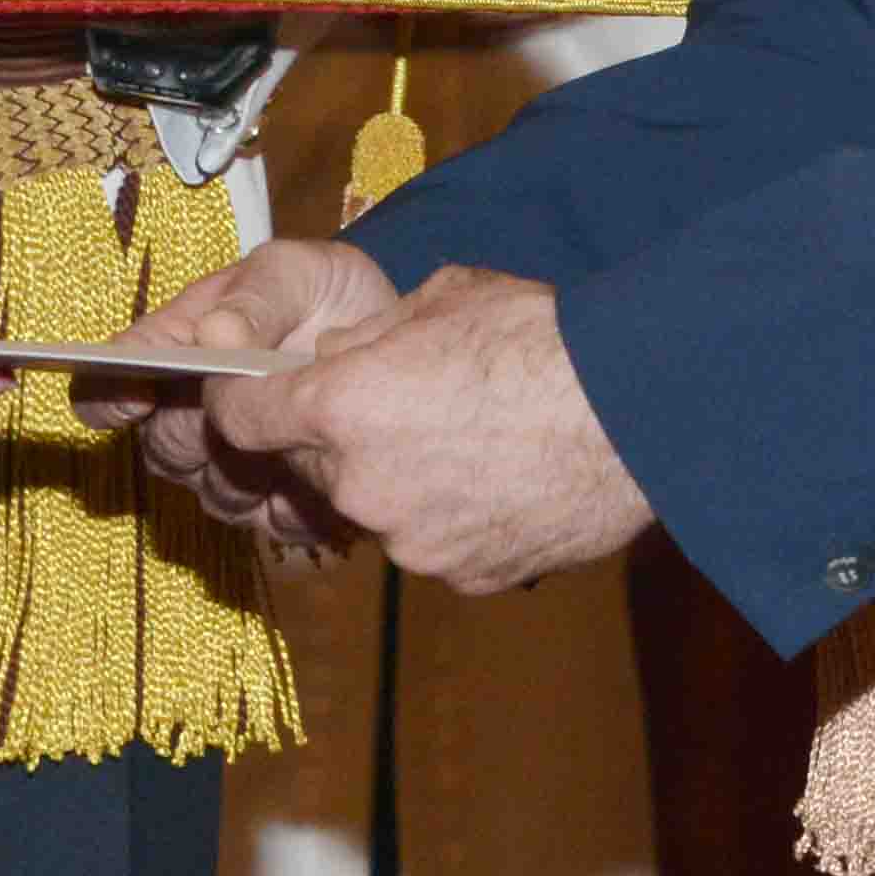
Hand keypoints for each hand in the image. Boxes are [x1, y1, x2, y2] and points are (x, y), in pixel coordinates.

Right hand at [85, 238, 400, 554]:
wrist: (396, 342)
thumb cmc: (329, 294)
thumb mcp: (298, 273)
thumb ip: (256, 299)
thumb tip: (213, 336)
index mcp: (178, 350)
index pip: (109, 382)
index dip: (105, 398)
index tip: (136, 399)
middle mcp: (194, 413)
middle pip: (162, 448)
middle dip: (198, 433)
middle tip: (244, 408)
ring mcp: (236, 463)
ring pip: (214, 494)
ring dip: (249, 473)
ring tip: (295, 437)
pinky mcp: (283, 503)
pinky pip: (272, 524)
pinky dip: (296, 505)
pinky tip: (323, 471)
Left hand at [192, 266, 652, 595]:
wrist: (635, 413)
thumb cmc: (540, 340)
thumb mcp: (440, 300)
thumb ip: (370, 337)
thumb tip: (337, 357)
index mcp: (341, 405)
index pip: (240, 417)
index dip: (239, 402)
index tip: (248, 396)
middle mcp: (360, 483)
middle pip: (307, 468)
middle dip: (332, 439)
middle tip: (394, 407)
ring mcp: (410, 541)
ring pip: (374, 508)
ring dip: (396, 479)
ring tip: (464, 440)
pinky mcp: (462, 576)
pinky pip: (432, 542)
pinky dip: (449, 515)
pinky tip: (497, 478)